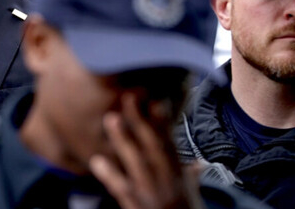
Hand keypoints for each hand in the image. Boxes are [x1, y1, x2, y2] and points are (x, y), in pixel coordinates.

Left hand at [89, 93, 202, 208]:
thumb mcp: (192, 197)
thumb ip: (190, 178)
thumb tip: (197, 163)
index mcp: (178, 177)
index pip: (170, 144)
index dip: (163, 121)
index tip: (156, 98)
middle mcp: (168, 183)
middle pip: (153, 147)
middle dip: (141, 121)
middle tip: (128, 97)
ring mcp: (153, 195)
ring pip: (138, 163)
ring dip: (123, 140)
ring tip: (110, 118)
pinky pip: (123, 191)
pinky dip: (111, 176)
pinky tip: (97, 161)